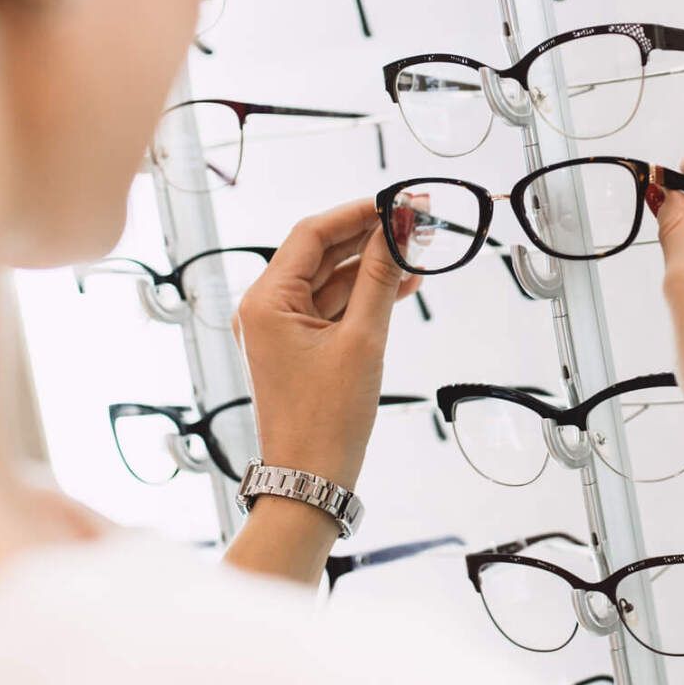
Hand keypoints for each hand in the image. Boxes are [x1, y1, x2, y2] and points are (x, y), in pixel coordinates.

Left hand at [233, 199, 421, 490]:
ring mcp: (279, 329)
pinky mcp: (297, 347)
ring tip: (419, 252)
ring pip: (330, 279)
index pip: (311, 234)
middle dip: (370, 236)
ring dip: (372, 265)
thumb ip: (380, 278)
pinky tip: (403, 283)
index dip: (358, 213)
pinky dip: (364, 295)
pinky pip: (332, 307)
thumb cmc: (326, 421)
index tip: (399, 202)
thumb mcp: (362, 341)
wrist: (310, 482)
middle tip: (417, 221)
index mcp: (265, 301)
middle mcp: (264, 309)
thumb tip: (398, 229)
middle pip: (320, 252)